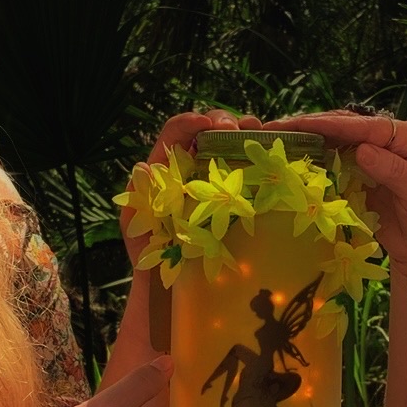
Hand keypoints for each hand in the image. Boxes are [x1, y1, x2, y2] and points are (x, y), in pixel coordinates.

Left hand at [121, 108, 261, 244]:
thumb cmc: (150, 253)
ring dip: (248, 132)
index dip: (190, 122)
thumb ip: (137, 194)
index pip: (177, 132)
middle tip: (238, 130)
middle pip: (210, 130)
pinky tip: (270, 157)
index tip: (206, 124)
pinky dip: (262, 157)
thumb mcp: (136, 222)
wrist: (173, 286)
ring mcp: (219, 182)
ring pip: (235, 144)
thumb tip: (144, 166)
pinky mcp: (239, 199)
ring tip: (258, 134)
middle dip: (225, 121)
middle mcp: (195, 168)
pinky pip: (252, 171)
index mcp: (167, 168)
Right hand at [265, 112, 406, 275]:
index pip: (365, 127)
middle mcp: (391, 139)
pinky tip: (291, 160)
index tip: (298, 124)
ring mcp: (374, 156)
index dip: (330, 125)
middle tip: (273, 128)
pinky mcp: (362, 175)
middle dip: (310, 127)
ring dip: (307, 141)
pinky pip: (334, 163)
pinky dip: (313, 161)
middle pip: (346, 128)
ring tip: (275, 139)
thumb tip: (362, 149)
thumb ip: (394, 171)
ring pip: (336, 142)